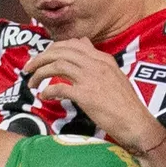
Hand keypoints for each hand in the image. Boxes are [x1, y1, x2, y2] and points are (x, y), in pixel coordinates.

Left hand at [22, 38, 164, 154]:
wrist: (136, 122)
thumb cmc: (126, 104)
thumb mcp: (114, 76)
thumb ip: (97, 62)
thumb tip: (82, 44)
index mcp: (103, 59)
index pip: (73, 44)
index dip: (53, 49)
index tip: (43, 58)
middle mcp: (96, 64)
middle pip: (60, 51)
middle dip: (40, 58)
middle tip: (29, 68)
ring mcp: (91, 78)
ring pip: (57, 65)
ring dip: (40, 73)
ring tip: (32, 83)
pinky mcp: (86, 95)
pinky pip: (59, 87)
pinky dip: (48, 91)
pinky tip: (44, 96)